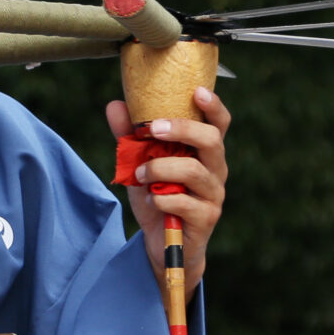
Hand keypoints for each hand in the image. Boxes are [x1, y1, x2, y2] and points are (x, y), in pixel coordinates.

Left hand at [106, 85, 228, 289]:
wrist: (163, 244)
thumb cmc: (157, 195)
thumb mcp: (139, 164)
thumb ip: (130, 136)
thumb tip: (114, 105)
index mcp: (204, 151)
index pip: (219, 123)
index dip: (213, 105)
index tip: (197, 90)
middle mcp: (216, 169)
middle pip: (211, 140)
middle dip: (181, 129)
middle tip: (151, 129)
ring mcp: (214, 194)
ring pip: (194, 171)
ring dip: (160, 168)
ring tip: (140, 174)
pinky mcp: (206, 217)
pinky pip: (185, 202)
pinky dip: (162, 198)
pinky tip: (150, 199)